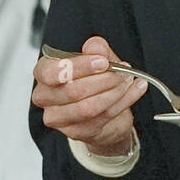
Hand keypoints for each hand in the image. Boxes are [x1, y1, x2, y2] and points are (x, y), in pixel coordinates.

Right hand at [31, 35, 145, 155]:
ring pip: (88, 108)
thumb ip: (96, 49)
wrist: (103, 106)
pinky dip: (124, 102)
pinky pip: (102, 118)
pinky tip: (135, 90)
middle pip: (73, 91)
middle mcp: (44, 97)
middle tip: (124, 71)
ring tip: (129, 80)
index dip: (79, 67)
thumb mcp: (97, 57)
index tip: (103, 62)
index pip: (52, 72)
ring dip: (115, 93)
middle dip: (104, 80)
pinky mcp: (75, 132)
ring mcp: (57, 118)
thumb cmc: (93, 78)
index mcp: (44, 73)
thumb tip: (96, 48)